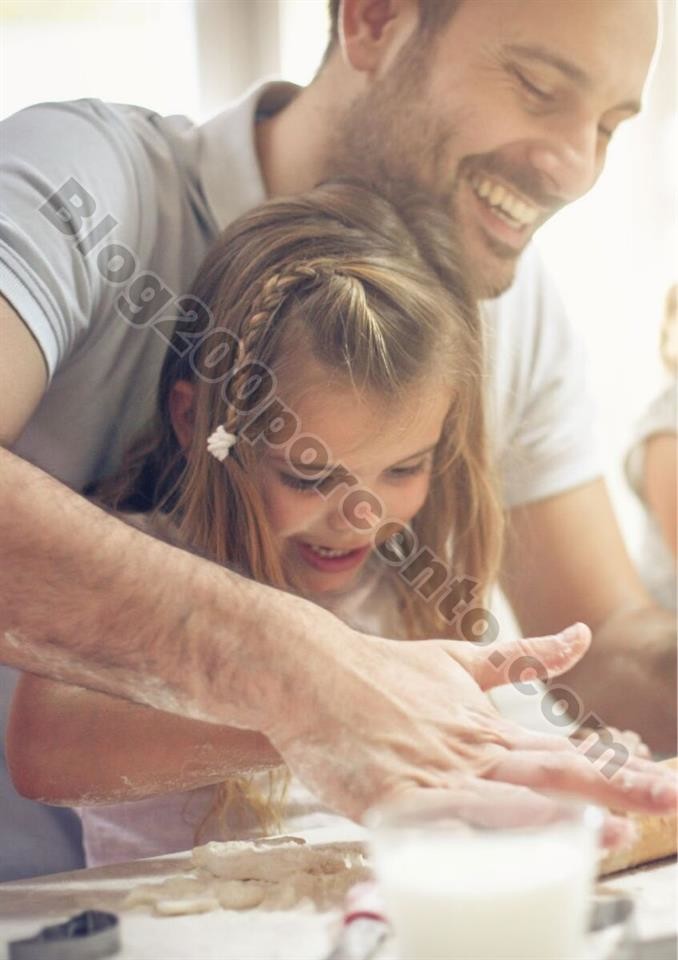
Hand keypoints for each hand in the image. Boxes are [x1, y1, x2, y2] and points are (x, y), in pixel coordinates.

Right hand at [264, 621, 676, 839]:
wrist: (310, 670)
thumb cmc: (381, 671)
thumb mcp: (457, 659)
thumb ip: (522, 657)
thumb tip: (581, 634)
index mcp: (486, 728)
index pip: (563, 753)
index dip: (615, 770)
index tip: (661, 781)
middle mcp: (468, 752)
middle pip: (551, 773)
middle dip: (613, 790)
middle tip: (665, 797)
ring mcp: (430, 776)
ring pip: (502, 800)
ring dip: (557, 820)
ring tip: (607, 831)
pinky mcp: (388, 800)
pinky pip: (435, 826)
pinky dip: (470, 838)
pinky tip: (498, 856)